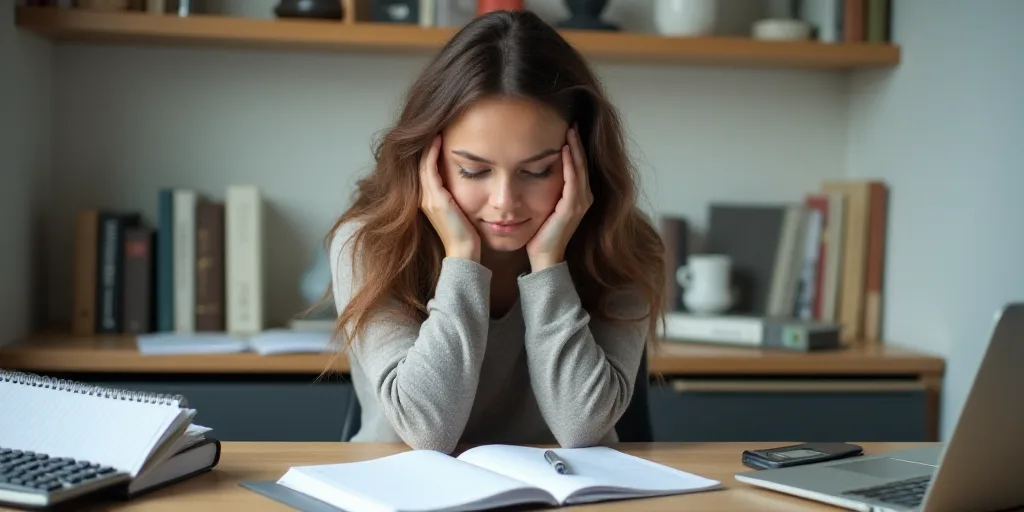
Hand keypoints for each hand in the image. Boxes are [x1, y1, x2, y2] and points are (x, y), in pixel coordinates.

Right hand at [419, 134, 480, 261]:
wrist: (465, 252)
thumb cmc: (467, 234)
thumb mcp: (461, 210)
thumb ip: (456, 196)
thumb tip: (471, 181)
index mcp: (428, 200)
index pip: (424, 168)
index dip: (428, 150)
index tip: (438, 133)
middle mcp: (424, 198)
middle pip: (419, 164)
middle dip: (426, 144)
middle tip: (435, 125)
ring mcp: (427, 199)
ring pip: (421, 164)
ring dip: (428, 145)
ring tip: (436, 127)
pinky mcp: (435, 199)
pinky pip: (428, 170)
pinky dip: (432, 153)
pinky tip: (439, 140)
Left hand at [525, 125, 592, 271]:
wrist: (544, 255)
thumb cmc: (542, 232)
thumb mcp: (545, 204)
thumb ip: (547, 188)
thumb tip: (533, 168)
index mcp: (578, 196)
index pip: (579, 165)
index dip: (575, 146)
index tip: (569, 127)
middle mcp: (583, 197)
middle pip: (582, 163)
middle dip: (577, 142)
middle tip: (572, 121)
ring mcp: (579, 203)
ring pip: (580, 169)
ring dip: (575, 148)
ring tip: (570, 130)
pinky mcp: (571, 208)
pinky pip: (573, 181)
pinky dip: (570, 164)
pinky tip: (565, 150)